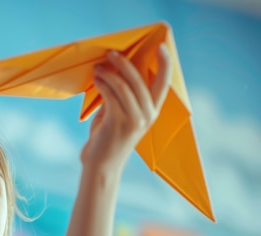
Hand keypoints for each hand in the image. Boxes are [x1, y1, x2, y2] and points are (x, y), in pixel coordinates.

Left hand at [81, 44, 172, 171]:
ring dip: (109, 73)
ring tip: (98, 67)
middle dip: (125, 63)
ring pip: (123, 86)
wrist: (101, 164)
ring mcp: (134, 120)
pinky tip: (96, 79)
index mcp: (152, 112)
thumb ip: (122, 96)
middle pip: (139, 80)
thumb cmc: (108, 138)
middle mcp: (148, 115)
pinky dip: (102, 83)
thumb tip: (114, 70)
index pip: (163, 84)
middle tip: (111, 53)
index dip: (165, 64)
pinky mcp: (119, 123)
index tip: (161, 46)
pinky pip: (110, 95)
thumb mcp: (120, 115)